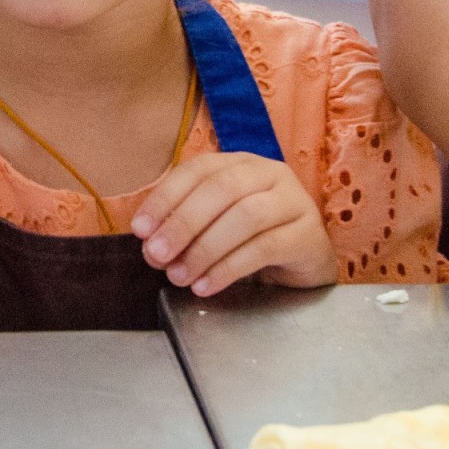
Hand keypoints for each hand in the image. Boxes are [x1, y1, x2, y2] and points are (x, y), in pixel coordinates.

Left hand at [131, 152, 335, 295]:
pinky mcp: (309, 235)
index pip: (197, 170)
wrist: (305, 264)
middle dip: (183, 223)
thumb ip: (184, 229)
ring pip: (245, 217)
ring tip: (179, 276)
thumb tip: (150, 246)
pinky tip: (206, 285)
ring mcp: (294, 201)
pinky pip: (265, 248)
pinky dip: (229, 268)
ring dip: (205, 249)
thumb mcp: (214, 226)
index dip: (165, 197)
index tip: (139, 229)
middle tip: (157, 255)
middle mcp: (269, 173)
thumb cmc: (252, 240)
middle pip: (221, 189)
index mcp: (239, 163)